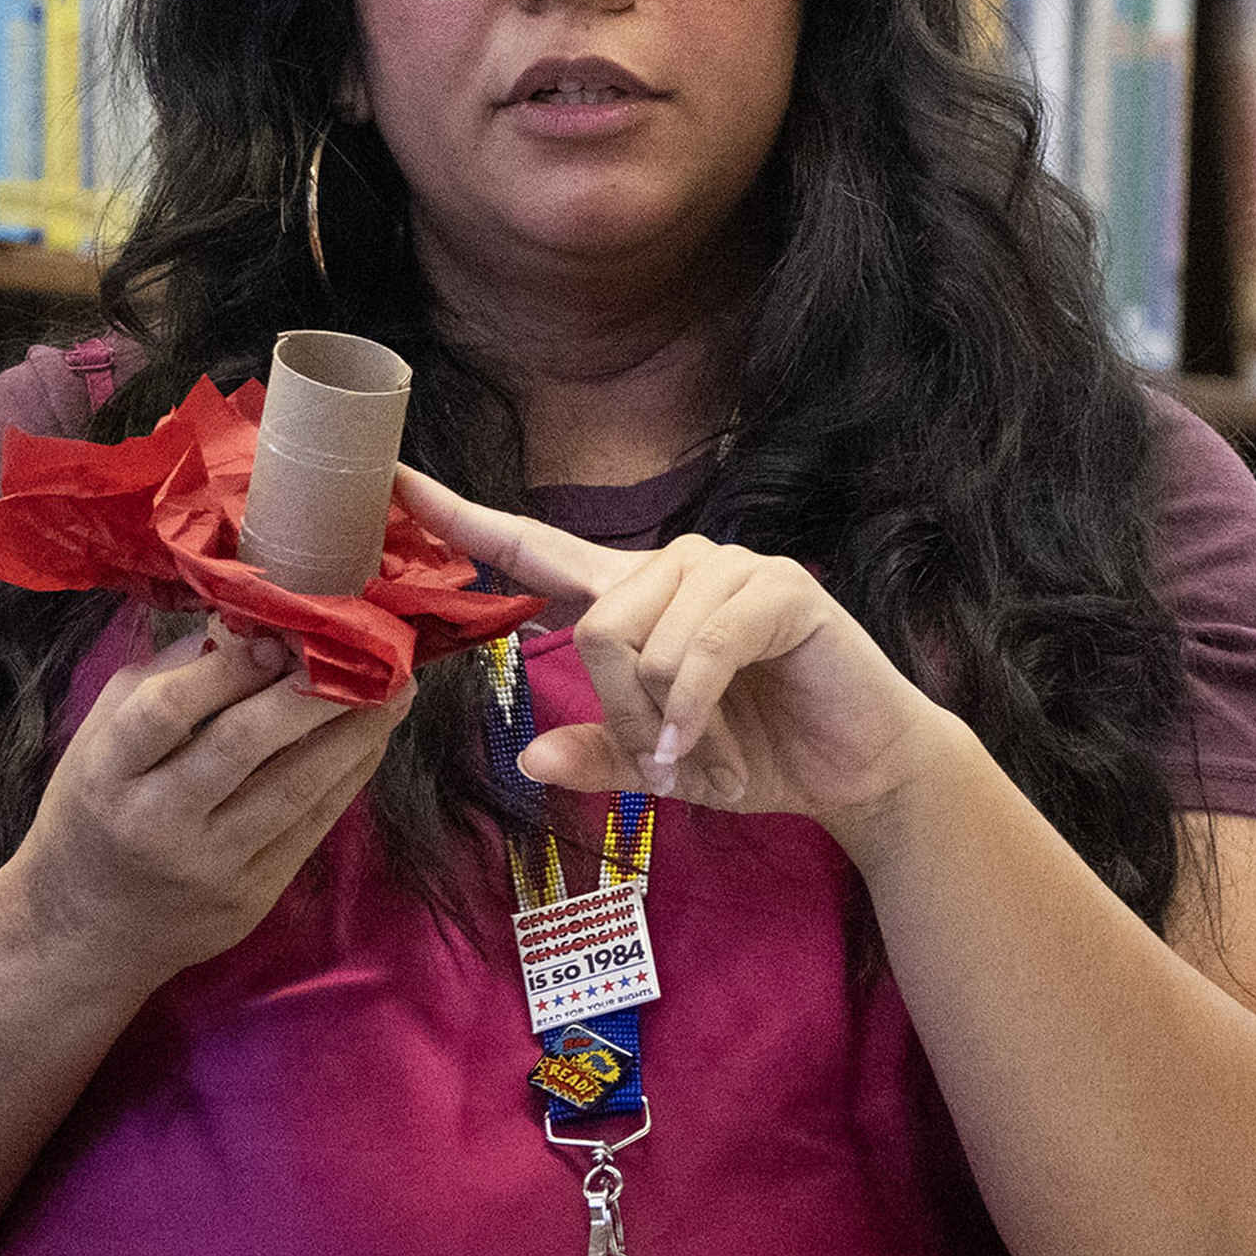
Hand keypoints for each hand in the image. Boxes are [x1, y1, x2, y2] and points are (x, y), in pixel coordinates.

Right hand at [0, 622, 404, 997]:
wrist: (88, 932)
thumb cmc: (94, 812)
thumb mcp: (97, 740)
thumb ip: (161, 683)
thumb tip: (245, 630)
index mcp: (106, 773)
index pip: (166, 710)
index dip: (228, 667)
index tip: (280, 633)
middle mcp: (156, 822)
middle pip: (242, 744)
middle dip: (311, 691)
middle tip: (365, 652)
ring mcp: (209, 865)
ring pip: (294, 786)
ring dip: (353, 732)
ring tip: (396, 690)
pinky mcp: (251, 898)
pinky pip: (312, 826)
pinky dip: (348, 777)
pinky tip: (371, 740)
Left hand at [395, 471, 960, 834]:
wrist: (859, 773)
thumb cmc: (758, 755)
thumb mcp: (657, 767)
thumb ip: (595, 757)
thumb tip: (529, 760)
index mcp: (634, 595)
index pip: (534, 546)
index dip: (462, 516)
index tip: (397, 482)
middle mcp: (677, 566)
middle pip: (592, 622)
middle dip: (616, 710)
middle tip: (659, 758)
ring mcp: (733, 570)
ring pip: (638, 637)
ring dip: (660, 718)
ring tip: (696, 751)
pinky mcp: (781, 591)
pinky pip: (700, 648)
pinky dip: (693, 712)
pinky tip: (705, 745)